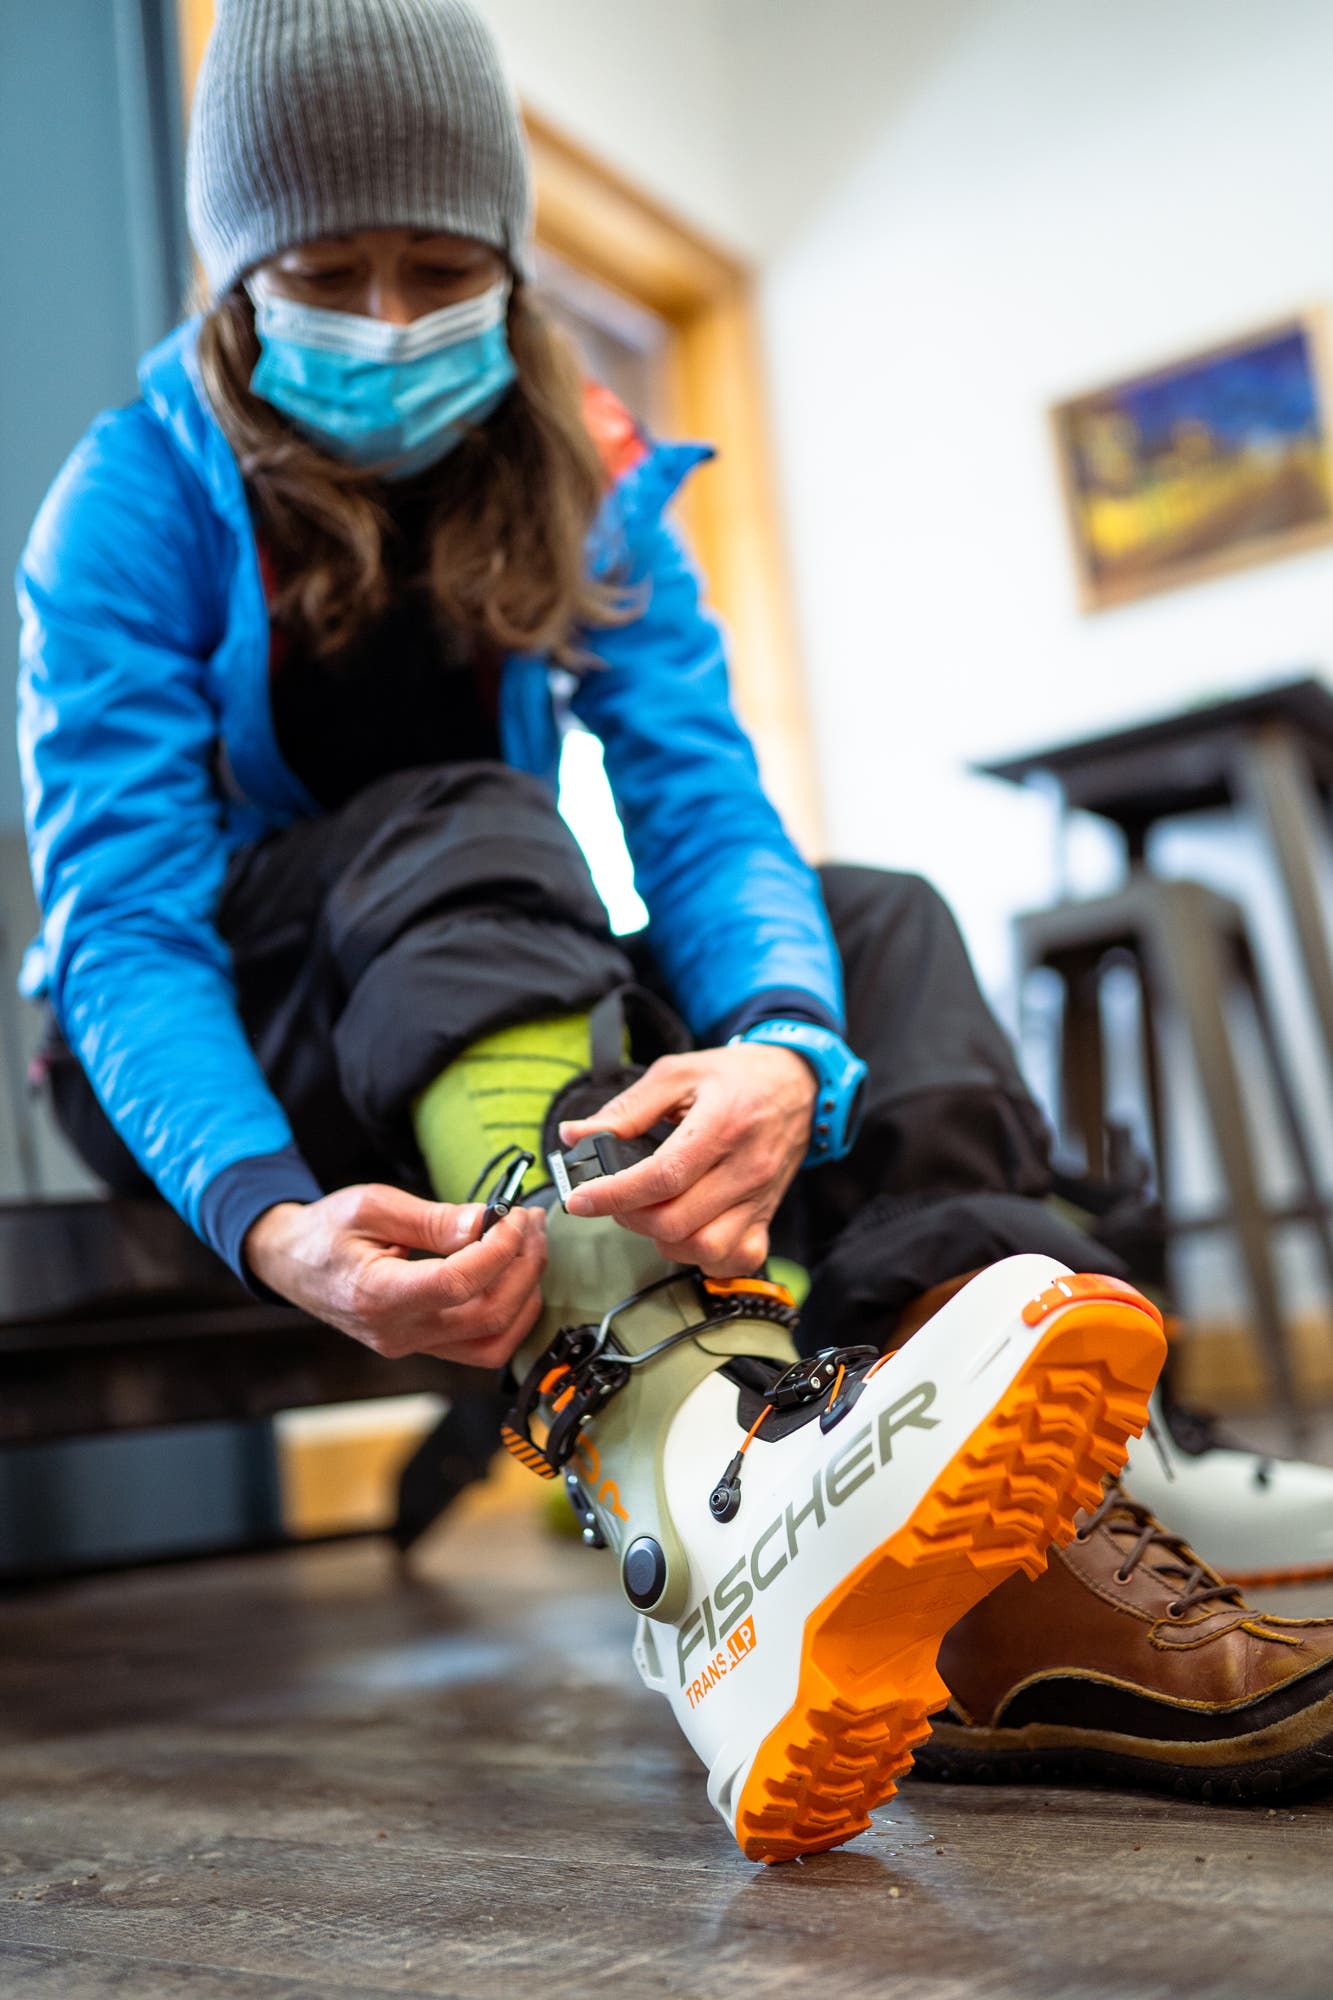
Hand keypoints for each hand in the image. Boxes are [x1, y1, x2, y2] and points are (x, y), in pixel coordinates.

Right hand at [243, 1184, 546, 1368]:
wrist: (290, 1262)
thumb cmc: (326, 1231)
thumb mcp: (373, 1206)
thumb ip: (433, 1220)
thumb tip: (488, 1221)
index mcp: (377, 1295)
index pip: (457, 1284)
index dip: (498, 1250)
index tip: (513, 1216)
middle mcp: (397, 1332)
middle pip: (487, 1315)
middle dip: (523, 1266)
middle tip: (530, 1222)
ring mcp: (412, 1346)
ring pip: (494, 1342)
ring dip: (525, 1295)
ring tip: (529, 1247)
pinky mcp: (424, 1346)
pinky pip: (482, 1347)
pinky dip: (512, 1316)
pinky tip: (517, 1278)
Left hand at [558, 1043, 815, 1275]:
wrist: (797, 1083)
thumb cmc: (734, 1076)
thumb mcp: (677, 1074)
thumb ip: (625, 1108)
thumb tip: (574, 1135)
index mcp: (722, 1125)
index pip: (663, 1177)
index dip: (615, 1194)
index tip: (580, 1199)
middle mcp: (745, 1168)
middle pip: (676, 1221)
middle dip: (630, 1216)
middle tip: (615, 1196)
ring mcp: (760, 1198)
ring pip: (703, 1248)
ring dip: (663, 1239)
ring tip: (649, 1211)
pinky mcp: (767, 1217)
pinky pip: (735, 1259)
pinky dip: (703, 1256)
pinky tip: (686, 1230)